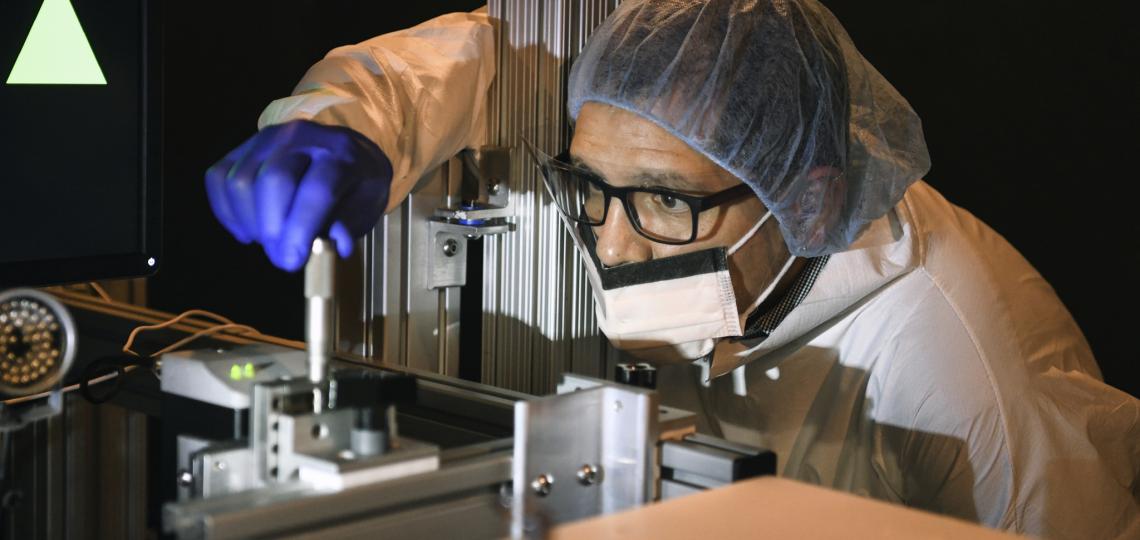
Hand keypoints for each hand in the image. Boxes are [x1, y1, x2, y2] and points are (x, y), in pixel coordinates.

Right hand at [205, 119, 391, 270]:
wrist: (346, 150)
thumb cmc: (356, 185)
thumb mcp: (367, 206)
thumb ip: (347, 225)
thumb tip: (331, 246)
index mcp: (342, 152)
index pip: (316, 189)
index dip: (300, 229)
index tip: (292, 262)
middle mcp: (302, 136)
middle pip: (273, 180)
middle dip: (272, 229)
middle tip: (281, 257)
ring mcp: (268, 137)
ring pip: (241, 180)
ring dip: (250, 222)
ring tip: (270, 241)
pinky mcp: (243, 146)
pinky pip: (218, 177)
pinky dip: (227, 211)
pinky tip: (248, 230)